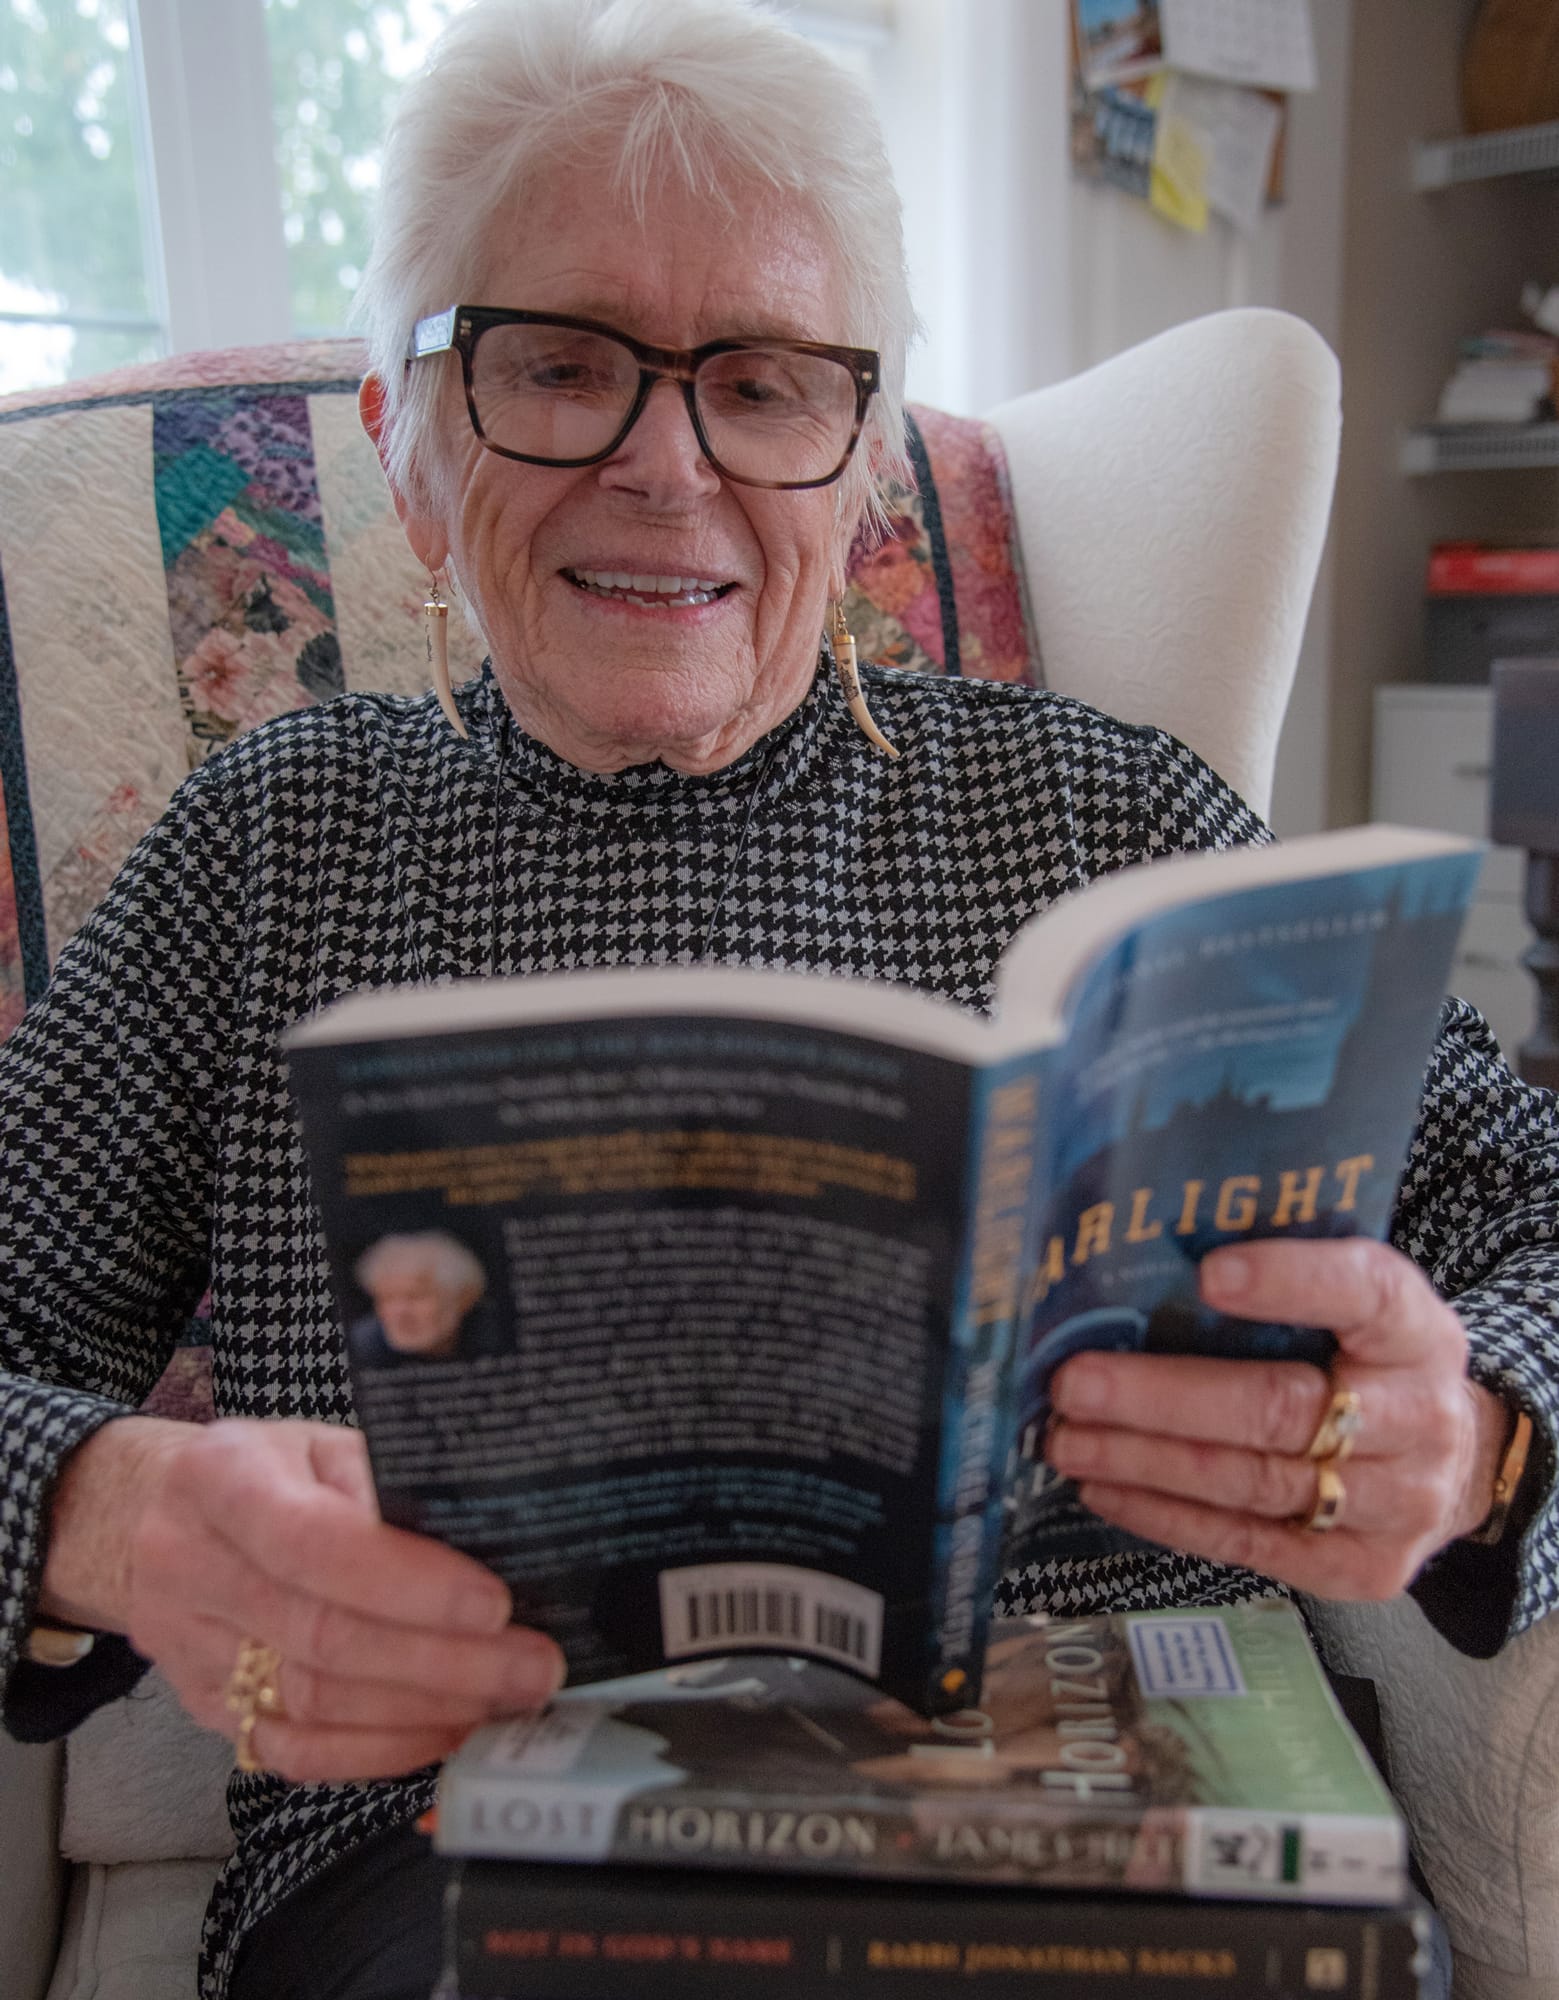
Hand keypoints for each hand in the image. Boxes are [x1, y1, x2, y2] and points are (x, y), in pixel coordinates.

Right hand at [41, 1415, 563, 1781]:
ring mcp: (188, 1648)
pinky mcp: (204, 1709)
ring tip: (505, 1699)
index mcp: (220, 1478)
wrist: (160, 1516)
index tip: (494, 1603)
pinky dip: (378, 1750)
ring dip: (424, 1710)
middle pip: (324, 1636)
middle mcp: (190, 1566)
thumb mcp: (321, 1442)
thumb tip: (495, 1535)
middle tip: (532, 1666)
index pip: (313, 1543)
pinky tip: (444, 1731)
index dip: (408, 1583)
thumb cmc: (270, 1470)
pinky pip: (295, 1751)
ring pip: (314, 1703)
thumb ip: (390, 1480)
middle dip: (444, 1660)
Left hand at [1044, 1238, 1512, 1599]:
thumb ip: (1282, 1278)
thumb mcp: (1353, 1304)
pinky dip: (1167, 1517)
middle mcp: (1420, 1417)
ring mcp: (1398, 1504)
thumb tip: (1143, 1254)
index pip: (1363, 1291)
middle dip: (1163, 1397)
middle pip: (1282, 1406)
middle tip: (1074, 1384)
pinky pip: (1251, 1544)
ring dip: (1145, 1463)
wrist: (1452, 1460)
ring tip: (1068, 1441)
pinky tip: (1105, 1490)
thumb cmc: (1366, 1360)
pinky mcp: (1363, 1570)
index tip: (1207, 1274)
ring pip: (1254, 1482)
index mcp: (1416, 1328)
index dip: (1288, 1281)